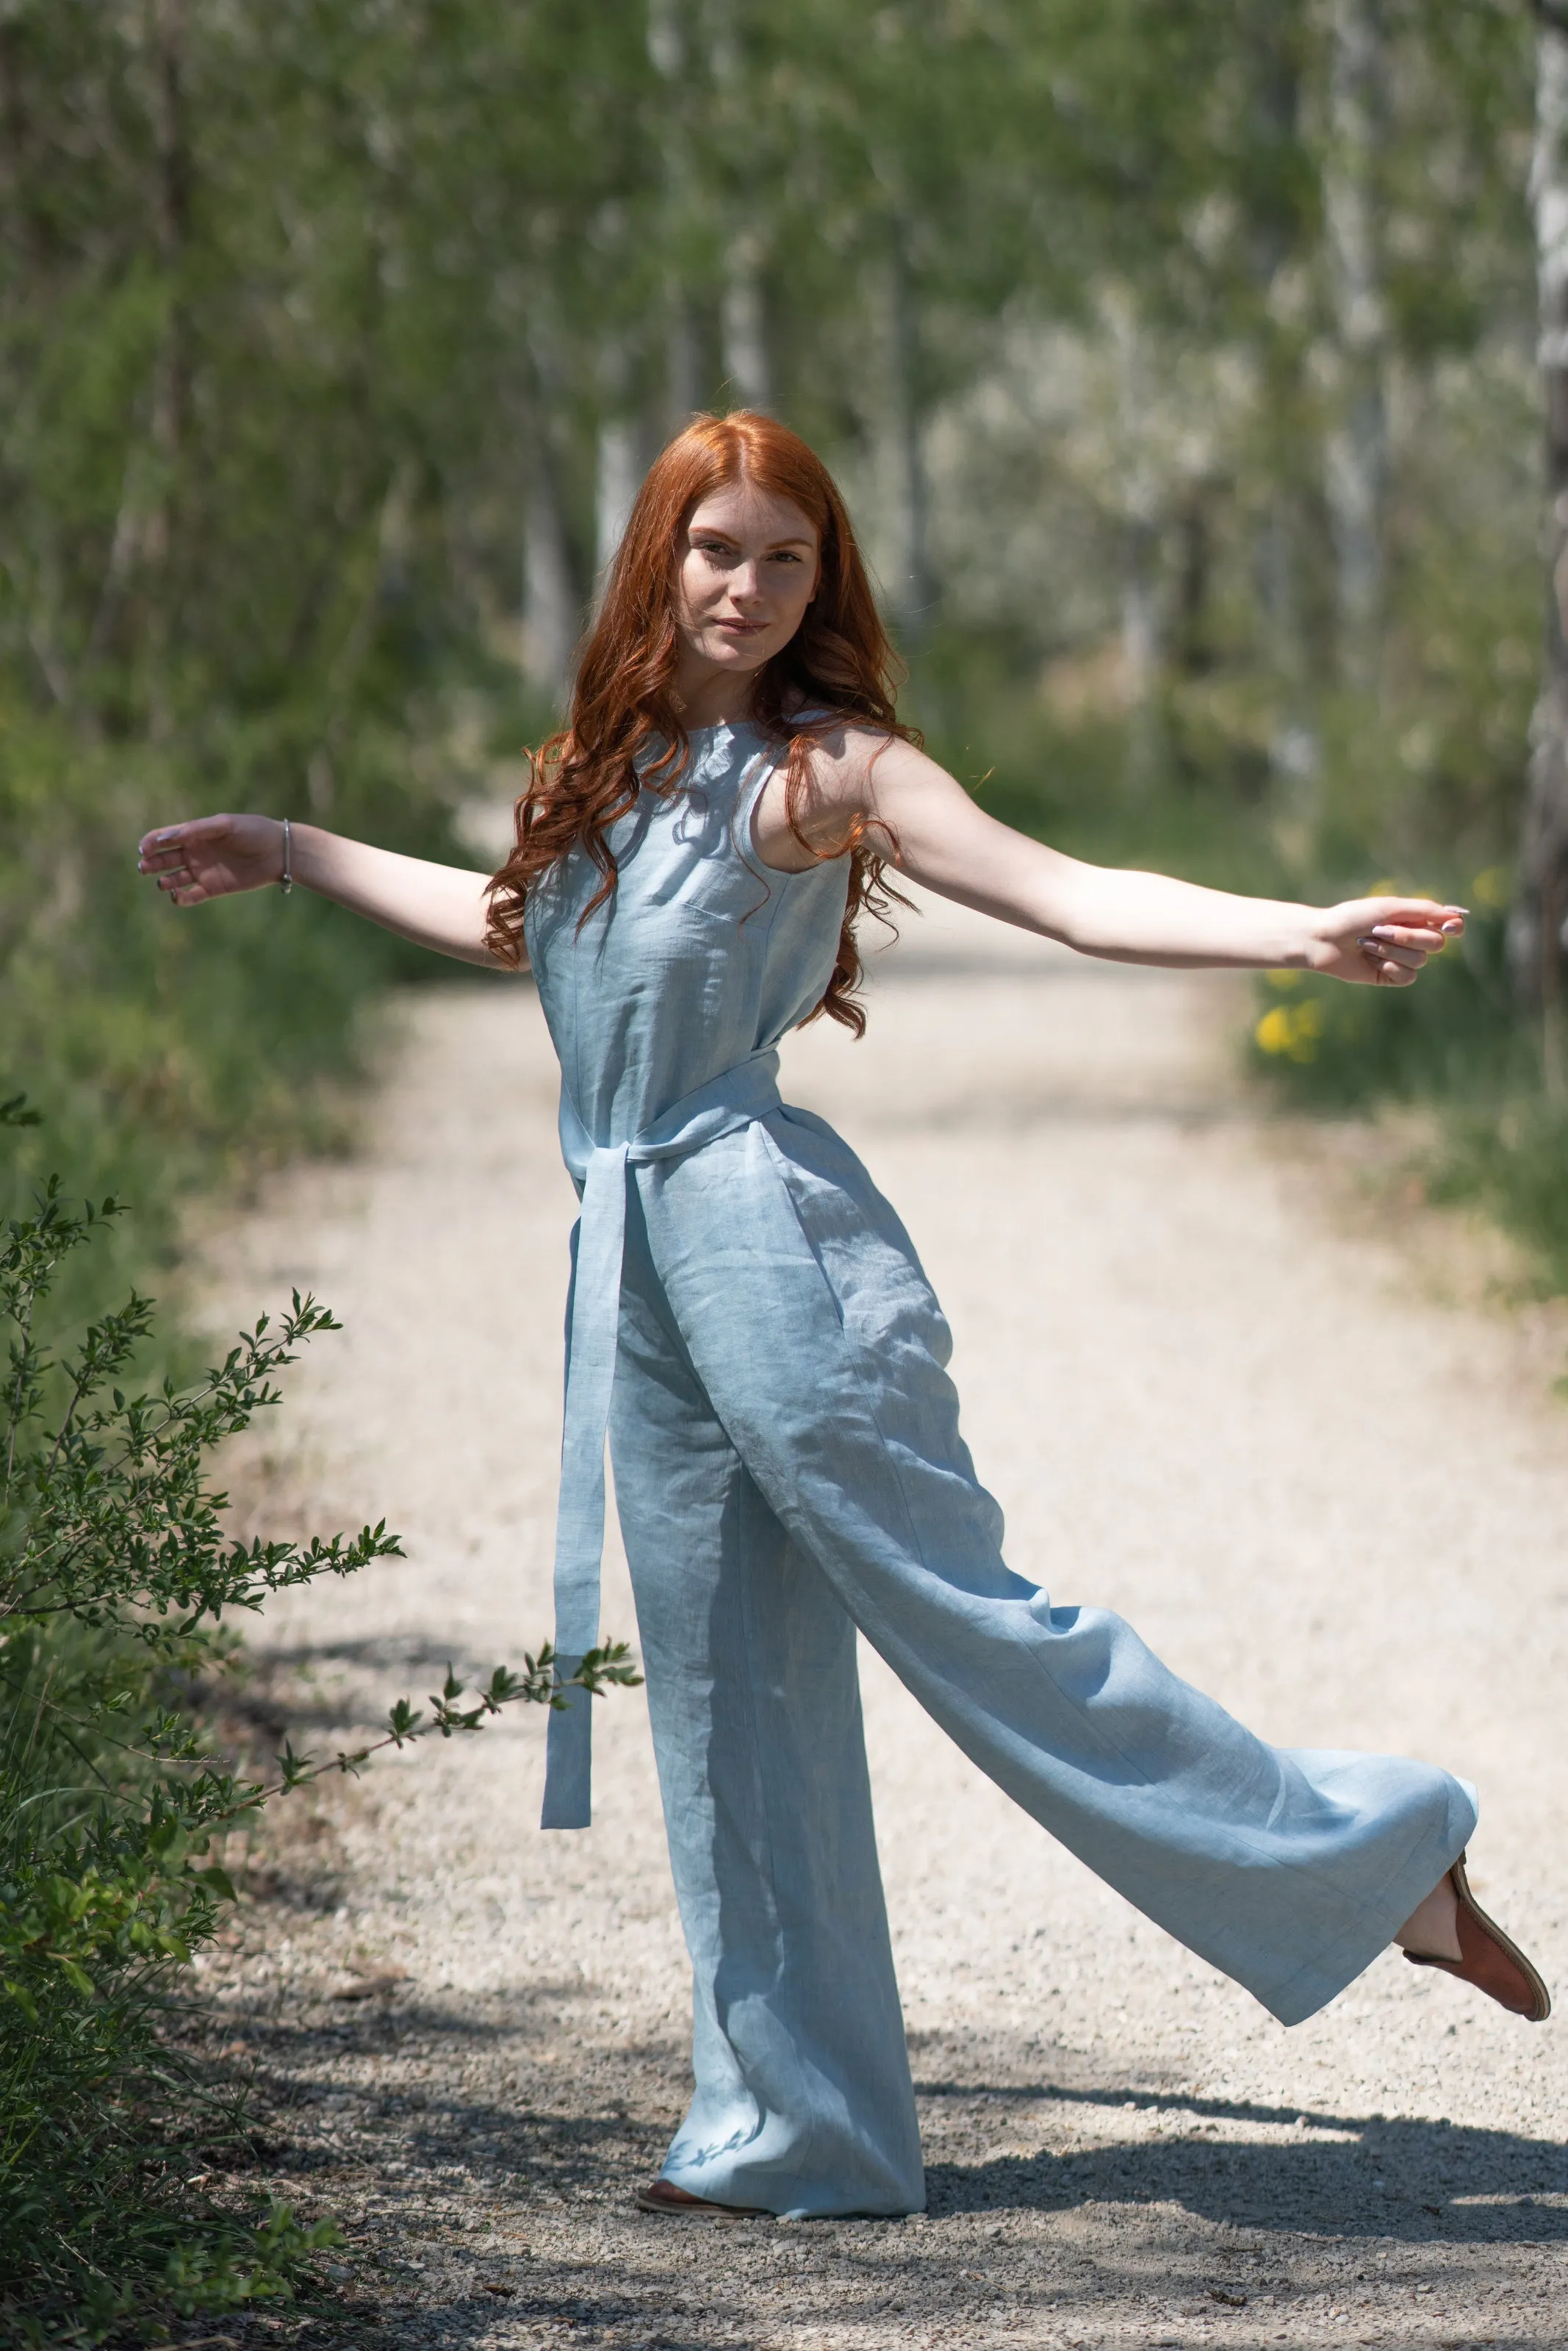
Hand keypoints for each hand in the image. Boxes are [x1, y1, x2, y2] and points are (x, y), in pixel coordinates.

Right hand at [136, 813, 286, 905]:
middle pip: (165, 859)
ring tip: (162, 883)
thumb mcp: (225, 825)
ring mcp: (203, 871)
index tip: (144, 849)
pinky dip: (181, 898)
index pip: (165, 837)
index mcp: (196, 834)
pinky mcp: (214, 888)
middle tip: (144, 867)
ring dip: (164, 881)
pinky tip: (176, 896)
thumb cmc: (254, 832)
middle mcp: (196, 852)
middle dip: (152, 863)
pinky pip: (192, 896)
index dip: (151, 843)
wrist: (279, 853)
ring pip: (175, 878)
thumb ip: (197, 829)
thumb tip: (167, 837)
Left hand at [1309, 895, 1465, 986]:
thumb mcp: (1388, 908)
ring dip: (1391, 950)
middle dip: (1408, 937)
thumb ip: (1423, 910)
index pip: (1448, 924)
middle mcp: (1411, 938)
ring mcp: (1402, 958)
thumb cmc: (1353, 917)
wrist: (1324, 939)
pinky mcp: (1390, 976)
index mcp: (1414, 918)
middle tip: (1380, 930)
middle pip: (1436, 943)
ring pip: (1420, 960)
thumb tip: (1455, 916)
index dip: (1453, 926)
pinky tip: (1370, 960)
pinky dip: (1389, 967)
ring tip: (1367, 944)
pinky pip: (1408, 977)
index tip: (1449, 926)